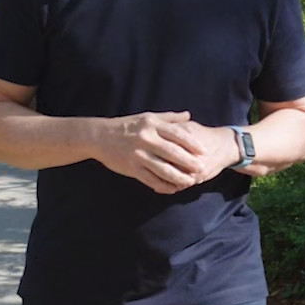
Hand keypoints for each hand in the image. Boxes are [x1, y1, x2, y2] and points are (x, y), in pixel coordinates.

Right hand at [95, 111, 226, 193]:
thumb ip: (169, 118)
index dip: (192, 144)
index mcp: (152, 125)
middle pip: (172, 152)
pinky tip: (172, 189)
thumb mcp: (147, 117)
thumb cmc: (126, 125)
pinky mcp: (131, 168)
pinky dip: (163, 185)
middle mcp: (146, 139)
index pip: (177, 134)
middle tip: (201, 169)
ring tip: (190, 182)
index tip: (204, 151)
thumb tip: (189, 115)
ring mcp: (138, 154)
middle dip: (189, 162)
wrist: (100, 136)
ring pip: (162, 169)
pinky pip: (150, 179)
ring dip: (178, 177)